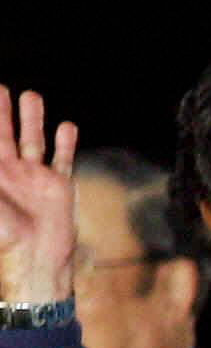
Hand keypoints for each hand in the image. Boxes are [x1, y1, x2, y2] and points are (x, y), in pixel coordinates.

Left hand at [0, 86, 76, 304]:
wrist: (36, 260)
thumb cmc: (5, 233)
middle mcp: (11, 172)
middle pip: (5, 134)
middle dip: (2, 112)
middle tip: (0, 88)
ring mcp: (36, 178)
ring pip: (34, 141)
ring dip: (33, 119)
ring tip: (32, 95)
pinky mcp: (59, 187)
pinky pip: (63, 160)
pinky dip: (65, 143)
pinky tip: (67, 126)